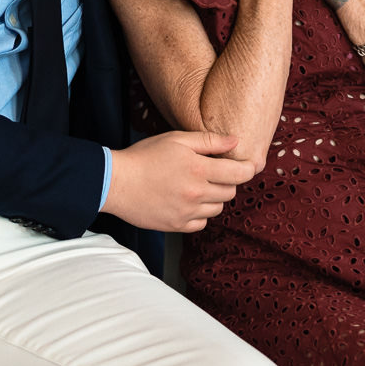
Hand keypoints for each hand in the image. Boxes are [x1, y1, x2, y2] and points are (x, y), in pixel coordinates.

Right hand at [102, 131, 256, 232]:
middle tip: (212, 172)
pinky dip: (199, 214)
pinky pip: (201, 223)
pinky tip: (187, 201)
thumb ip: (209, 140)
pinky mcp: (176, 226)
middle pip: (230, 192)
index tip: (248, 165)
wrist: (116, 182)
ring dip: (214, 197)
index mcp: (199, 169)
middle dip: (227, 181)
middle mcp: (197, 193)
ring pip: (217, 208)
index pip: (239, 174)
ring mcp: (187, 212)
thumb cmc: (144, 156)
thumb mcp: (177, 139)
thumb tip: (235, 141)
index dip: (248, 169)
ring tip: (196, 186)